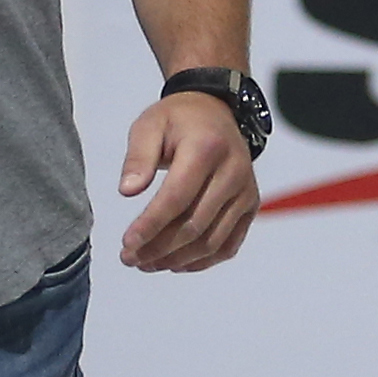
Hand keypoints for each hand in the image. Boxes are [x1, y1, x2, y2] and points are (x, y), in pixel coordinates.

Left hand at [116, 91, 258, 273]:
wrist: (215, 113)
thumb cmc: (178, 120)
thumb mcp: (149, 125)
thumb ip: (138, 157)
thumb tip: (127, 191)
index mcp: (207, 148)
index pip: (177, 197)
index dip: (151, 225)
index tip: (127, 244)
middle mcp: (233, 172)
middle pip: (194, 225)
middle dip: (158, 248)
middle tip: (129, 258)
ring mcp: (246, 192)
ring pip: (211, 241)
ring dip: (176, 259)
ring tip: (146, 263)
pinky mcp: (250, 206)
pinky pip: (228, 245)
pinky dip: (201, 261)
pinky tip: (174, 263)